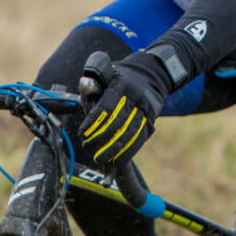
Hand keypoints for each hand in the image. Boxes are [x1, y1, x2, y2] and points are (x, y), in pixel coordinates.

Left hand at [79, 51, 172, 167]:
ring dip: (114, 151)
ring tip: (100, 159)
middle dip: (101, 139)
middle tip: (88, 148)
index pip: (107, 107)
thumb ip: (92, 83)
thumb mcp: (104, 74)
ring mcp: (147, 111)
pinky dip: (127, 153)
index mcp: (123, 85)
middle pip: (119, 124)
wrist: (148, 77)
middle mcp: (137, 98)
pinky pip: (139, 141)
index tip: (83, 134)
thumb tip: (85, 86)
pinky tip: (115, 162)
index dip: (94, 123)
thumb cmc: (118, 79)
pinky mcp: (152, 122)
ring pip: (131, 135)